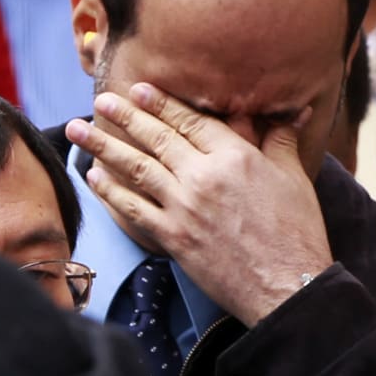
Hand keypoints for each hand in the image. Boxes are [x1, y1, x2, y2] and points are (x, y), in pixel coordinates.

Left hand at [66, 84, 333, 325]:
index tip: (138, 88)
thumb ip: (282, 140)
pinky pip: (133, 209)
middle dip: (125, 116)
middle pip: (156, 138)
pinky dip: (110, 192)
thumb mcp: (295, 178)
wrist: (287, 286)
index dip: (161, 103)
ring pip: (136, 168)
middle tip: (101, 99)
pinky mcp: (173, 238)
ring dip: (103, 146)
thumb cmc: (297, 232)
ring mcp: (184, 208)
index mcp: (235, 156)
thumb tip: (295, 109)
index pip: (190, 121)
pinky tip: (93, 177)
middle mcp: (203, 177)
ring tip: (78, 129)